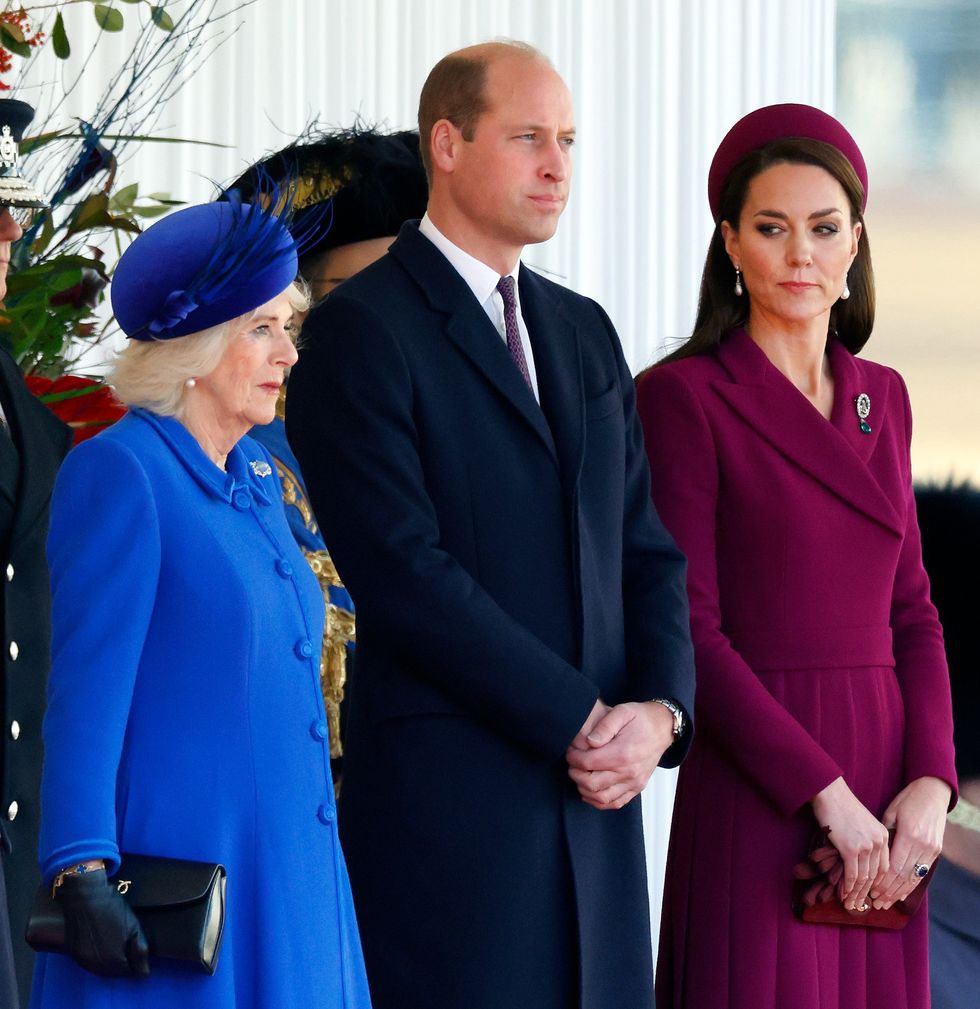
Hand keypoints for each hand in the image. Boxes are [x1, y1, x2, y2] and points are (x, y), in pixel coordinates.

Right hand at [56, 868, 149, 977]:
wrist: (84, 897)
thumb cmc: (112, 908)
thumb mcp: (133, 926)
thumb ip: (139, 950)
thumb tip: (144, 971)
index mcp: (114, 960)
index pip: (130, 972)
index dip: (137, 963)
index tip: (138, 953)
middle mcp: (97, 966)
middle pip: (115, 973)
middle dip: (124, 965)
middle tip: (130, 952)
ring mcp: (84, 961)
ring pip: (101, 970)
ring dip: (111, 965)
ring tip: (118, 950)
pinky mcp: (73, 954)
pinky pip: (89, 964)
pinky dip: (98, 960)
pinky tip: (103, 949)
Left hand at [565, 701, 673, 810]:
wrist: (662, 728)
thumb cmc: (641, 718)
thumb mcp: (622, 712)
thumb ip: (604, 726)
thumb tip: (589, 741)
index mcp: (623, 753)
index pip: (587, 763)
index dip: (573, 758)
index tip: (570, 751)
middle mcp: (629, 772)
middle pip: (591, 783)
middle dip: (575, 774)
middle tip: (572, 763)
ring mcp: (634, 782)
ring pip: (601, 798)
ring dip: (584, 789)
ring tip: (579, 775)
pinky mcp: (637, 788)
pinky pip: (615, 803)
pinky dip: (599, 801)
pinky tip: (590, 790)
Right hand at [811, 777, 889, 911]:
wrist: (828, 792)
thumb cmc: (841, 805)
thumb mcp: (862, 823)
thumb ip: (867, 840)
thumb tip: (861, 859)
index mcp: (884, 835)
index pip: (884, 867)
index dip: (877, 884)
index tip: (870, 895)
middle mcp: (878, 842)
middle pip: (875, 875)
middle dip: (867, 893)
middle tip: (860, 906)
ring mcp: (866, 846)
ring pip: (864, 878)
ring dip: (857, 894)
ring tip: (850, 905)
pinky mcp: (851, 848)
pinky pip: (852, 874)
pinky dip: (848, 887)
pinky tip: (843, 894)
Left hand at [870, 776, 949, 909]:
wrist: (932, 793)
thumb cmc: (906, 800)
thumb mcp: (891, 813)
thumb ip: (885, 835)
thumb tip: (873, 856)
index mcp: (909, 835)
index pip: (894, 866)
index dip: (882, 882)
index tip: (870, 891)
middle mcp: (922, 845)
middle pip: (903, 876)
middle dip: (888, 891)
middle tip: (875, 902)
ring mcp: (931, 849)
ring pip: (913, 878)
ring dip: (899, 893)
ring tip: (886, 903)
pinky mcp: (936, 851)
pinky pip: (922, 873)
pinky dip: (911, 885)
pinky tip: (902, 895)